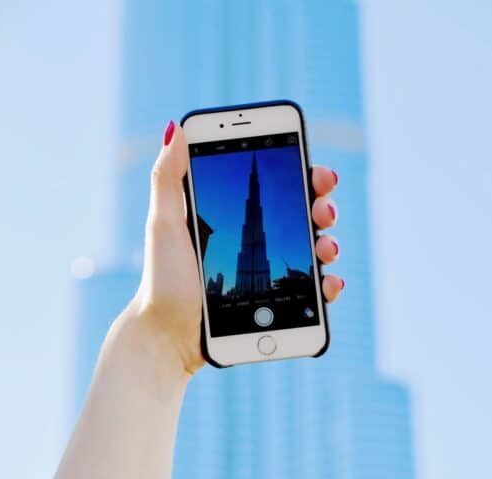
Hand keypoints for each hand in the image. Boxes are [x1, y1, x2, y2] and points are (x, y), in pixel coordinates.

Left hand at [126, 120, 343, 376]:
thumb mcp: (163, 224)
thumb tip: (175, 128)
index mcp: (234, 217)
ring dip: (329, 242)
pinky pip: (312, 292)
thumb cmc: (162, 280)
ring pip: (314, 250)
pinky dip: (328, 284)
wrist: (168, 336)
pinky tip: (329, 281)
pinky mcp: (277, 305)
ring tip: (325, 247)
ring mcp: (270, 274)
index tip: (314, 170)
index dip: (301, 172)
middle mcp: (257, 242)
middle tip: (322, 209)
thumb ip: (168, 178)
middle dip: (322, 205)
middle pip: (303, 214)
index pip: (275, 187)